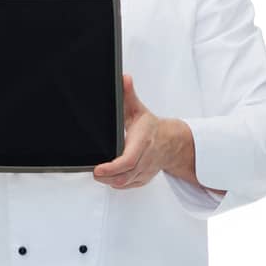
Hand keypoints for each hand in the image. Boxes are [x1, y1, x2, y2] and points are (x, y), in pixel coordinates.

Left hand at [93, 74, 177, 188]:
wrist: (172, 143)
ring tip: (99, 172)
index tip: (98, 168)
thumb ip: (128, 94)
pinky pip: (128, 186)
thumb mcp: (139, 109)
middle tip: (94, 170)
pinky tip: (109, 176)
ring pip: (124, 183)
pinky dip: (116, 183)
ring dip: (109, 180)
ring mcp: (145, 171)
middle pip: (123, 176)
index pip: (127, 161)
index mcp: (143, 142)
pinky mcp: (143, 179)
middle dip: (105, 176)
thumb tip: (123, 78)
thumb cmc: (152, 128)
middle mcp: (145, 159)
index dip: (111, 168)